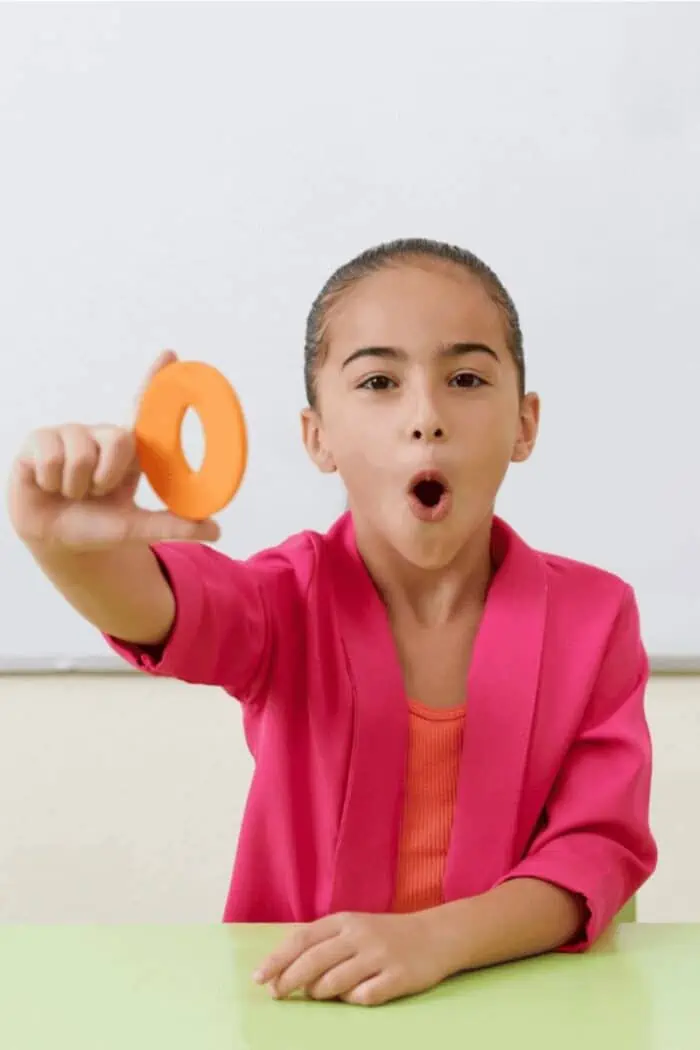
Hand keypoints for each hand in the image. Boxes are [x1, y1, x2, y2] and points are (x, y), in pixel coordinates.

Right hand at [7, 350, 219, 550]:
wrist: (55, 539)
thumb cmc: (97, 524)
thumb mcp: (136, 528)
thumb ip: (172, 526)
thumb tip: (215, 530)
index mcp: (127, 450)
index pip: (142, 407)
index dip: (155, 380)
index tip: (172, 355)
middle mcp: (100, 435)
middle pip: (119, 439)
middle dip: (107, 477)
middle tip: (96, 493)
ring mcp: (69, 435)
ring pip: (82, 456)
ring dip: (77, 487)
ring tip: (72, 492)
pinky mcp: (39, 440)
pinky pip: (52, 460)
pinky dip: (52, 483)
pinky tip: (49, 485)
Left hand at [253, 911, 448, 1006]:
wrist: (436, 935)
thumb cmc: (386, 935)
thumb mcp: (354, 928)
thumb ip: (324, 944)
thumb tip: (287, 972)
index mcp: (345, 921)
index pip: (302, 939)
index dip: (278, 959)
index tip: (259, 978)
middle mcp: (360, 935)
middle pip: (313, 961)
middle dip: (289, 980)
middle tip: (276, 994)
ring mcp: (380, 956)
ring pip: (334, 983)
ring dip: (321, 993)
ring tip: (322, 994)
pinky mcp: (398, 977)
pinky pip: (364, 997)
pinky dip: (353, 1000)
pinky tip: (355, 996)